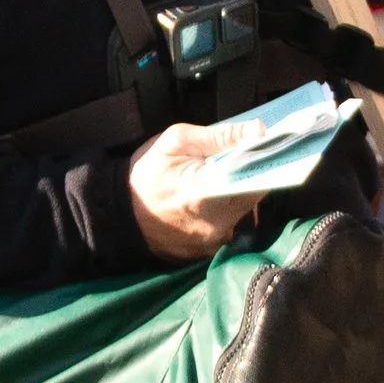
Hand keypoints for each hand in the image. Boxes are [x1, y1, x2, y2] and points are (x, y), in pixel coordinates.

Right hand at [130, 124, 252, 260]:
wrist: (119, 213)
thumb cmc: (147, 173)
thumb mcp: (177, 141)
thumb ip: (220, 136)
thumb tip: (258, 130)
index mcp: (205, 192)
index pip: (255, 180)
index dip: (263, 163)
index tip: (263, 149)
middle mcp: (214, 224)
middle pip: (252, 198)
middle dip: (249, 177)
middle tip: (234, 162)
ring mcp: (212, 242)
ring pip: (243, 213)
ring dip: (238, 196)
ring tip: (219, 180)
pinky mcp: (208, 252)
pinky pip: (230, 227)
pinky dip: (226, 213)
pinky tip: (210, 201)